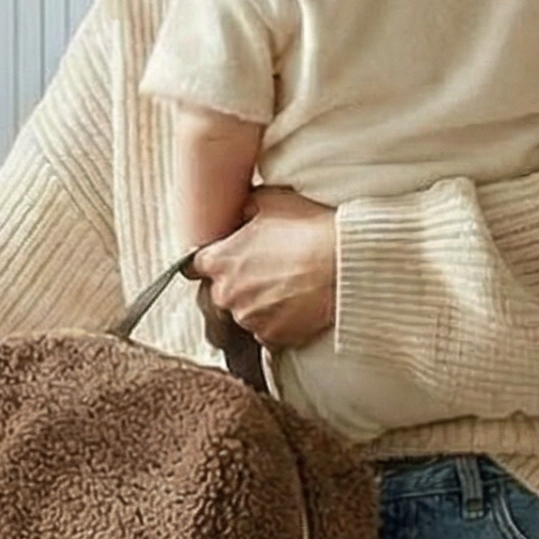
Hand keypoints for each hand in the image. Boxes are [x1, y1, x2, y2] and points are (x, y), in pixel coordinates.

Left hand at [189, 187, 338, 348]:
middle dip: (238, 283)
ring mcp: (248, 318)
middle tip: (268, 271)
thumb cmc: (309, 229)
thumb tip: (242, 210)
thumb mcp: (272, 201)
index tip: (226, 259)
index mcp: (220, 260)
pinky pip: (267, 332)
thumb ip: (246, 207)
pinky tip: (296, 305)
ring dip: (258, 304)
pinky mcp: (272, 337)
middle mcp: (227, 293)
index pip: (194, 266)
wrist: (344, 265)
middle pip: (221, 292)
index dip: (212, 261)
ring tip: (287, 287)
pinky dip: (277, 322)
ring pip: (244, 313)